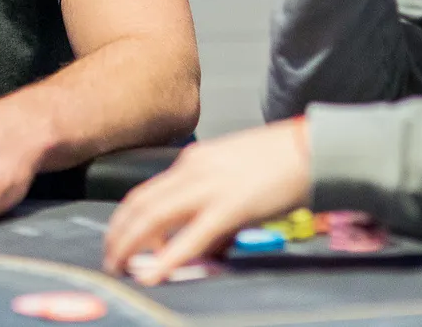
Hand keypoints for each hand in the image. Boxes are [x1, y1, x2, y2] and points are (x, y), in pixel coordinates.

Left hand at [102, 121, 309, 283]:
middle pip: (140, 204)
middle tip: (108, 259)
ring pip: (154, 218)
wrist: (312, 148)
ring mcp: (209, 188)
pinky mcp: (230, 207)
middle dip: (118, 234)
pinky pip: (191, 237)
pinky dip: (166, 258)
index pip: (145, 192)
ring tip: (118, 267)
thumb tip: (207, 245)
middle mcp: (192, 171)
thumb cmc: (279, 164)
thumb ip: (213, 204)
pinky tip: (152, 274)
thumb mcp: (233, 176)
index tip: (116, 240)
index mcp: (191, 162)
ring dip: (130, 245)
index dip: (125, 219)